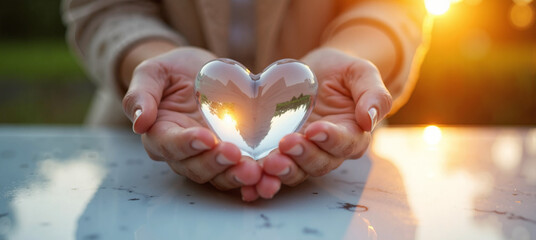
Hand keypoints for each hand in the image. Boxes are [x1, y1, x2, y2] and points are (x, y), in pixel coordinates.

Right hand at [122, 47, 261, 196]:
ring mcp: (209, 157)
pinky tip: (269, 179)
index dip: (187, 144)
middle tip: (236, 155)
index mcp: (161, 133)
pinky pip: (241, 171)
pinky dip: (254, 179)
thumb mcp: (153, 72)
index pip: (170, 145)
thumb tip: (139, 121)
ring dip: (237, 176)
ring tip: (256, 171)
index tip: (205, 137)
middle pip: (196, 167)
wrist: (198, 72)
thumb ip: (141, 94)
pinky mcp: (233, 156)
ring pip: (219, 176)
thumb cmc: (172, 71)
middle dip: (216, 164)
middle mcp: (184, 153)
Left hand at [254, 47, 392, 198]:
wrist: (317, 72)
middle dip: (302, 157)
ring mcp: (303, 154)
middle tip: (285, 145)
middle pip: (319, 163)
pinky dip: (260, 180)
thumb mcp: (361, 73)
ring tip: (267, 164)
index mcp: (353, 134)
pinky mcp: (280, 153)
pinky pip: (272, 170)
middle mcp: (329, 151)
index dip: (331, 139)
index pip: (345, 142)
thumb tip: (370, 120)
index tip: (315, 129)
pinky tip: (247, 184)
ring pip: (296, 171)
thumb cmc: (342, 72)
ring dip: (281, 171)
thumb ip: (373, 94)